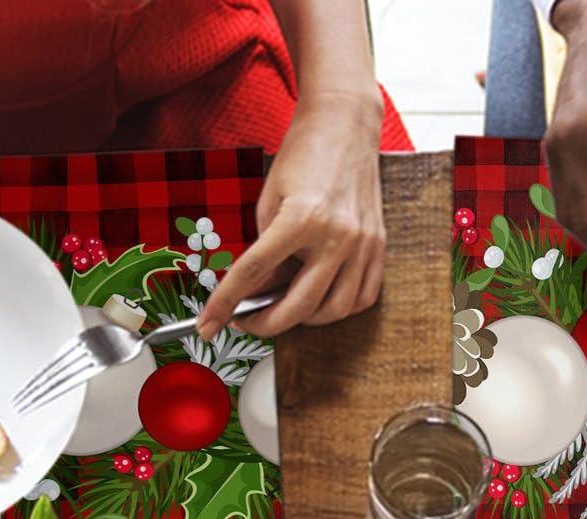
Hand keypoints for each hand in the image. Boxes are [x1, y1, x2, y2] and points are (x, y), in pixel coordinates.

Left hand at [197, 91, 386, 339]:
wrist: (345, 123)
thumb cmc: (302, 157)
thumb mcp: (267, 203)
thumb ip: (260, 253)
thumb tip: (253, 296)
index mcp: (302, 218)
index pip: (253, 274)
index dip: (224, 304)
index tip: (208, 326)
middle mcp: (337, 235)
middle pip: (298, 307)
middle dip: (264, 325)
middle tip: (245, 320)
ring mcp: (363, 242)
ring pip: (334, 311)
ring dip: (304, 320)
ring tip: (284, 307)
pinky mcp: (379, 244)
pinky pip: (362, 297)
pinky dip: (338, 308)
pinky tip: (318, 299)